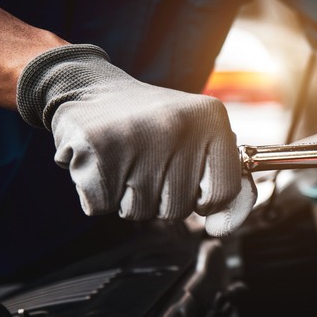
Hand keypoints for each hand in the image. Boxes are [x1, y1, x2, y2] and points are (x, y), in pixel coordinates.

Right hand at [16, 44, 254, 235]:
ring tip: (125, 161)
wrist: (92, 89)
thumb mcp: (199, 140)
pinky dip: (99, 195)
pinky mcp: (96, 148)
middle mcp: (177, 125)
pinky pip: (102, 206)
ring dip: (129, 198)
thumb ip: (221, 184)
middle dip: (161, 198)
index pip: (223, 193)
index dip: (205, 200)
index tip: (192, 183)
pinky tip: (103, 164)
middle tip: (148, 163)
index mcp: (210, 120)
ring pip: (140, 212)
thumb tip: (221, 227)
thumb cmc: (153, 125)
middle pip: (179, 209)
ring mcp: (136, 136)